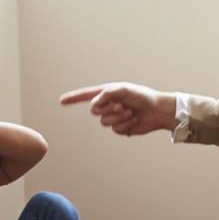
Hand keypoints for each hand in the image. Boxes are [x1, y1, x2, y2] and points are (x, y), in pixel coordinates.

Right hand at [59, 82, 175, 135]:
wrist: (157, 110)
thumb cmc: (143, 96)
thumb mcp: (124, 89)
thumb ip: (107, 93)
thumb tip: (95, 102)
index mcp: (108, 93)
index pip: (86, 95)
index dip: (73, 98)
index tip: (61, 101)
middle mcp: (109, 104)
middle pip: (94, 111)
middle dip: (107, 109)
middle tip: (121, 105)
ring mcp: (114, 117)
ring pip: (104, 122)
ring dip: (118, 118)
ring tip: (130, 113)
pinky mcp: (121, 127)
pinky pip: (115, 129)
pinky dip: (125, 125)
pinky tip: (134, 120)